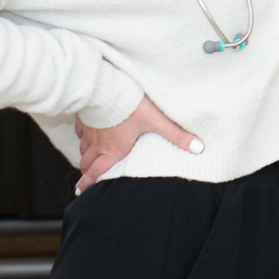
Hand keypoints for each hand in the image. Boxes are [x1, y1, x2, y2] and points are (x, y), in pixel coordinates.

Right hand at [73, 95, 201, 192]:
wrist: (106, 86)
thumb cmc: (130, 105)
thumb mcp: (157, 120)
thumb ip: (177, 135)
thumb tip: (198, 148)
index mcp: (114, 149)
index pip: (99, 171)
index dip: (90, 183)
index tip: (83, 191)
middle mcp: (99, 143)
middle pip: (88, 163)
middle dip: (88, 172)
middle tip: (87, 178)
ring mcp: (90, 130)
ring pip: (84, 148)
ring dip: (86, 155)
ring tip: (88, 160)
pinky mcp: (85, 117)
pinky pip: (81, 131)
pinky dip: (83, 136)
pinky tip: (87, 134)